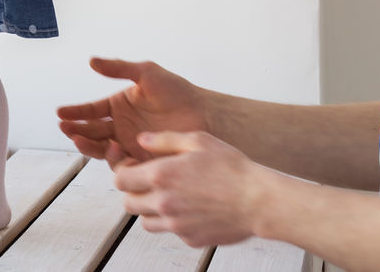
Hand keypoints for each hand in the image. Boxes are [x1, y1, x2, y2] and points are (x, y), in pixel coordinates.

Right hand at [57, 58, 207, 163]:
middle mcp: (121, 126)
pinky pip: (121, 162)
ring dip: (87, 144)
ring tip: (77, 139)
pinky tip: (107, 149)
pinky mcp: (142, 159)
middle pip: (92, 130)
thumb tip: (91, 60)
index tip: (61, 113)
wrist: (205, 115)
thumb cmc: (178, 92)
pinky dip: (110, 158)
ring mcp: (130, 144)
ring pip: (102, 147)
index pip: (92, 110)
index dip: (76, 112)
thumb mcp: (147, 73)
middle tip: (65, 128)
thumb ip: (119, 68)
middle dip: (76, 129)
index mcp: (119, 106)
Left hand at [114, 131, 266, 247]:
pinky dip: (173, 222)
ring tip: (169, 196)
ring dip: (150, 210)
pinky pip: (170, 231)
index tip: (135, 167)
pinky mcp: (190, 239)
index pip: (119, 180)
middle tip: (149, 183)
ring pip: (145, 221)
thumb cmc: (232, 168)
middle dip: (134, 192)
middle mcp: (163, 203)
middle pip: (128, 203)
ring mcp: (176, 224)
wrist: (259, 201)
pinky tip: (190, 208)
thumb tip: (141, 140)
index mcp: (160, 176)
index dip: (123, 171)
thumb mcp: (197, 141)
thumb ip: (163, 140)